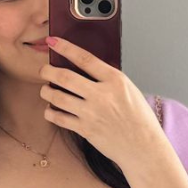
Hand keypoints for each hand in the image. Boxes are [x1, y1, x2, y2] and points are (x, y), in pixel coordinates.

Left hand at [38, 36, 160, 171]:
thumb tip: (84, 69)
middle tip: (43, 71)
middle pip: (65, 77)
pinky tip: (50, 109)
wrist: (143, 146)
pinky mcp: (85, 129)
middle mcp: (102, 95)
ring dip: (46, 92)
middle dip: (47, 71)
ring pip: (57, 97)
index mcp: (115, 80)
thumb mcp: (128, 89)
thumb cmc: (138, 118)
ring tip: (46, 90)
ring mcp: (92, 113)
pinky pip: (59, 118)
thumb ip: (107, 79)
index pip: (85, 58)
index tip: (53, 41)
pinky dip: (50, 112)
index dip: (65, 48)